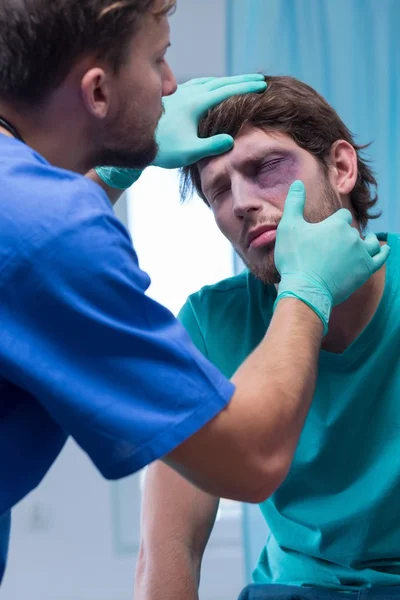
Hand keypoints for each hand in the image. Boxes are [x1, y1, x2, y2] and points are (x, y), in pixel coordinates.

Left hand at [153, 74, 266, 168]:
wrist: (136, 141)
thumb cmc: (164, 149)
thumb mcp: (189, 152)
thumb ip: (210, 146)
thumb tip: (230, 140)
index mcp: (196, 103)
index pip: (227, 90)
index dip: (246, 87)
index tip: (261, 84)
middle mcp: (188, 93)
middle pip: (220, 82)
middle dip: (241, 80)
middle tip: (258, 79)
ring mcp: (179, 93)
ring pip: (207, 81)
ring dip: (225, 80)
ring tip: (238, 83)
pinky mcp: (173, 98)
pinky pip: (196, 84)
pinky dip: (209, 83)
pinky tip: (209, 88)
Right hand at [274, 180, 389, 333]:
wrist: (305, 289)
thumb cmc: (295, 258)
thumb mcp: (288, 227)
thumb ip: (294, 203)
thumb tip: (298, 183)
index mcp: (336, 224)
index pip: (342, 216)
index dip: (336, 221)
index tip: (328, 229)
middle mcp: (352, 237)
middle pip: (354, 231)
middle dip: (347, 234)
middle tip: (336, 244)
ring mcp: (361, 254)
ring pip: (371, 243)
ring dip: (369, 241)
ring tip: (367, 242)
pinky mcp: (365, 271)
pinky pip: (381, 258)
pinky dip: (383, 253)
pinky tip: (384, 250)